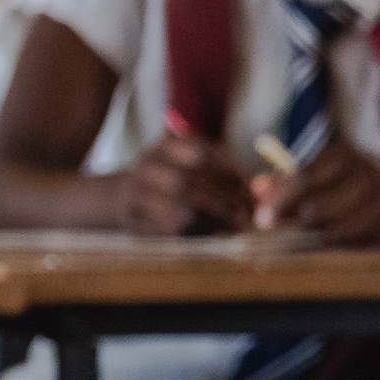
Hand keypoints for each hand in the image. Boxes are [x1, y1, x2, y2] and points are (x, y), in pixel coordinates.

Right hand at [116, 134, 251, 236]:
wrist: (120, 196)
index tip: (251, 191)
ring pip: (181, 209)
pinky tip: (214, 234)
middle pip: (191, 183)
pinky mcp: (132, 218)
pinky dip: (197, 234)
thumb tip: (260, 189)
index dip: (231, 173)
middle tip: (248, 216)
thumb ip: (222, 174)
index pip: (202, 154)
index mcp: (164, 146)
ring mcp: (135, 192)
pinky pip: (170, 230)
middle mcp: (146, 165)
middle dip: (225, 202)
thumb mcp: (189, 165)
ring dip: (215, 221)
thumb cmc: (168, 182)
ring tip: (235, 227)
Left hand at [253, 143, 379, 248]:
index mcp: (342, 155)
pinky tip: (343, 239)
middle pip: (318, 207)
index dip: (278, 201)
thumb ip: (285, 180)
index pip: (303, 177)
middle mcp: (367, 172)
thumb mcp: (319, 172)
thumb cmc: (348, 182)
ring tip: (319, 232)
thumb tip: (256, 188)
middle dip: (299, 222)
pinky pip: (366, 241)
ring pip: (341, 228)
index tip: (260, 220)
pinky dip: (348, 244)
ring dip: (322, 236)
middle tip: (291, 229)